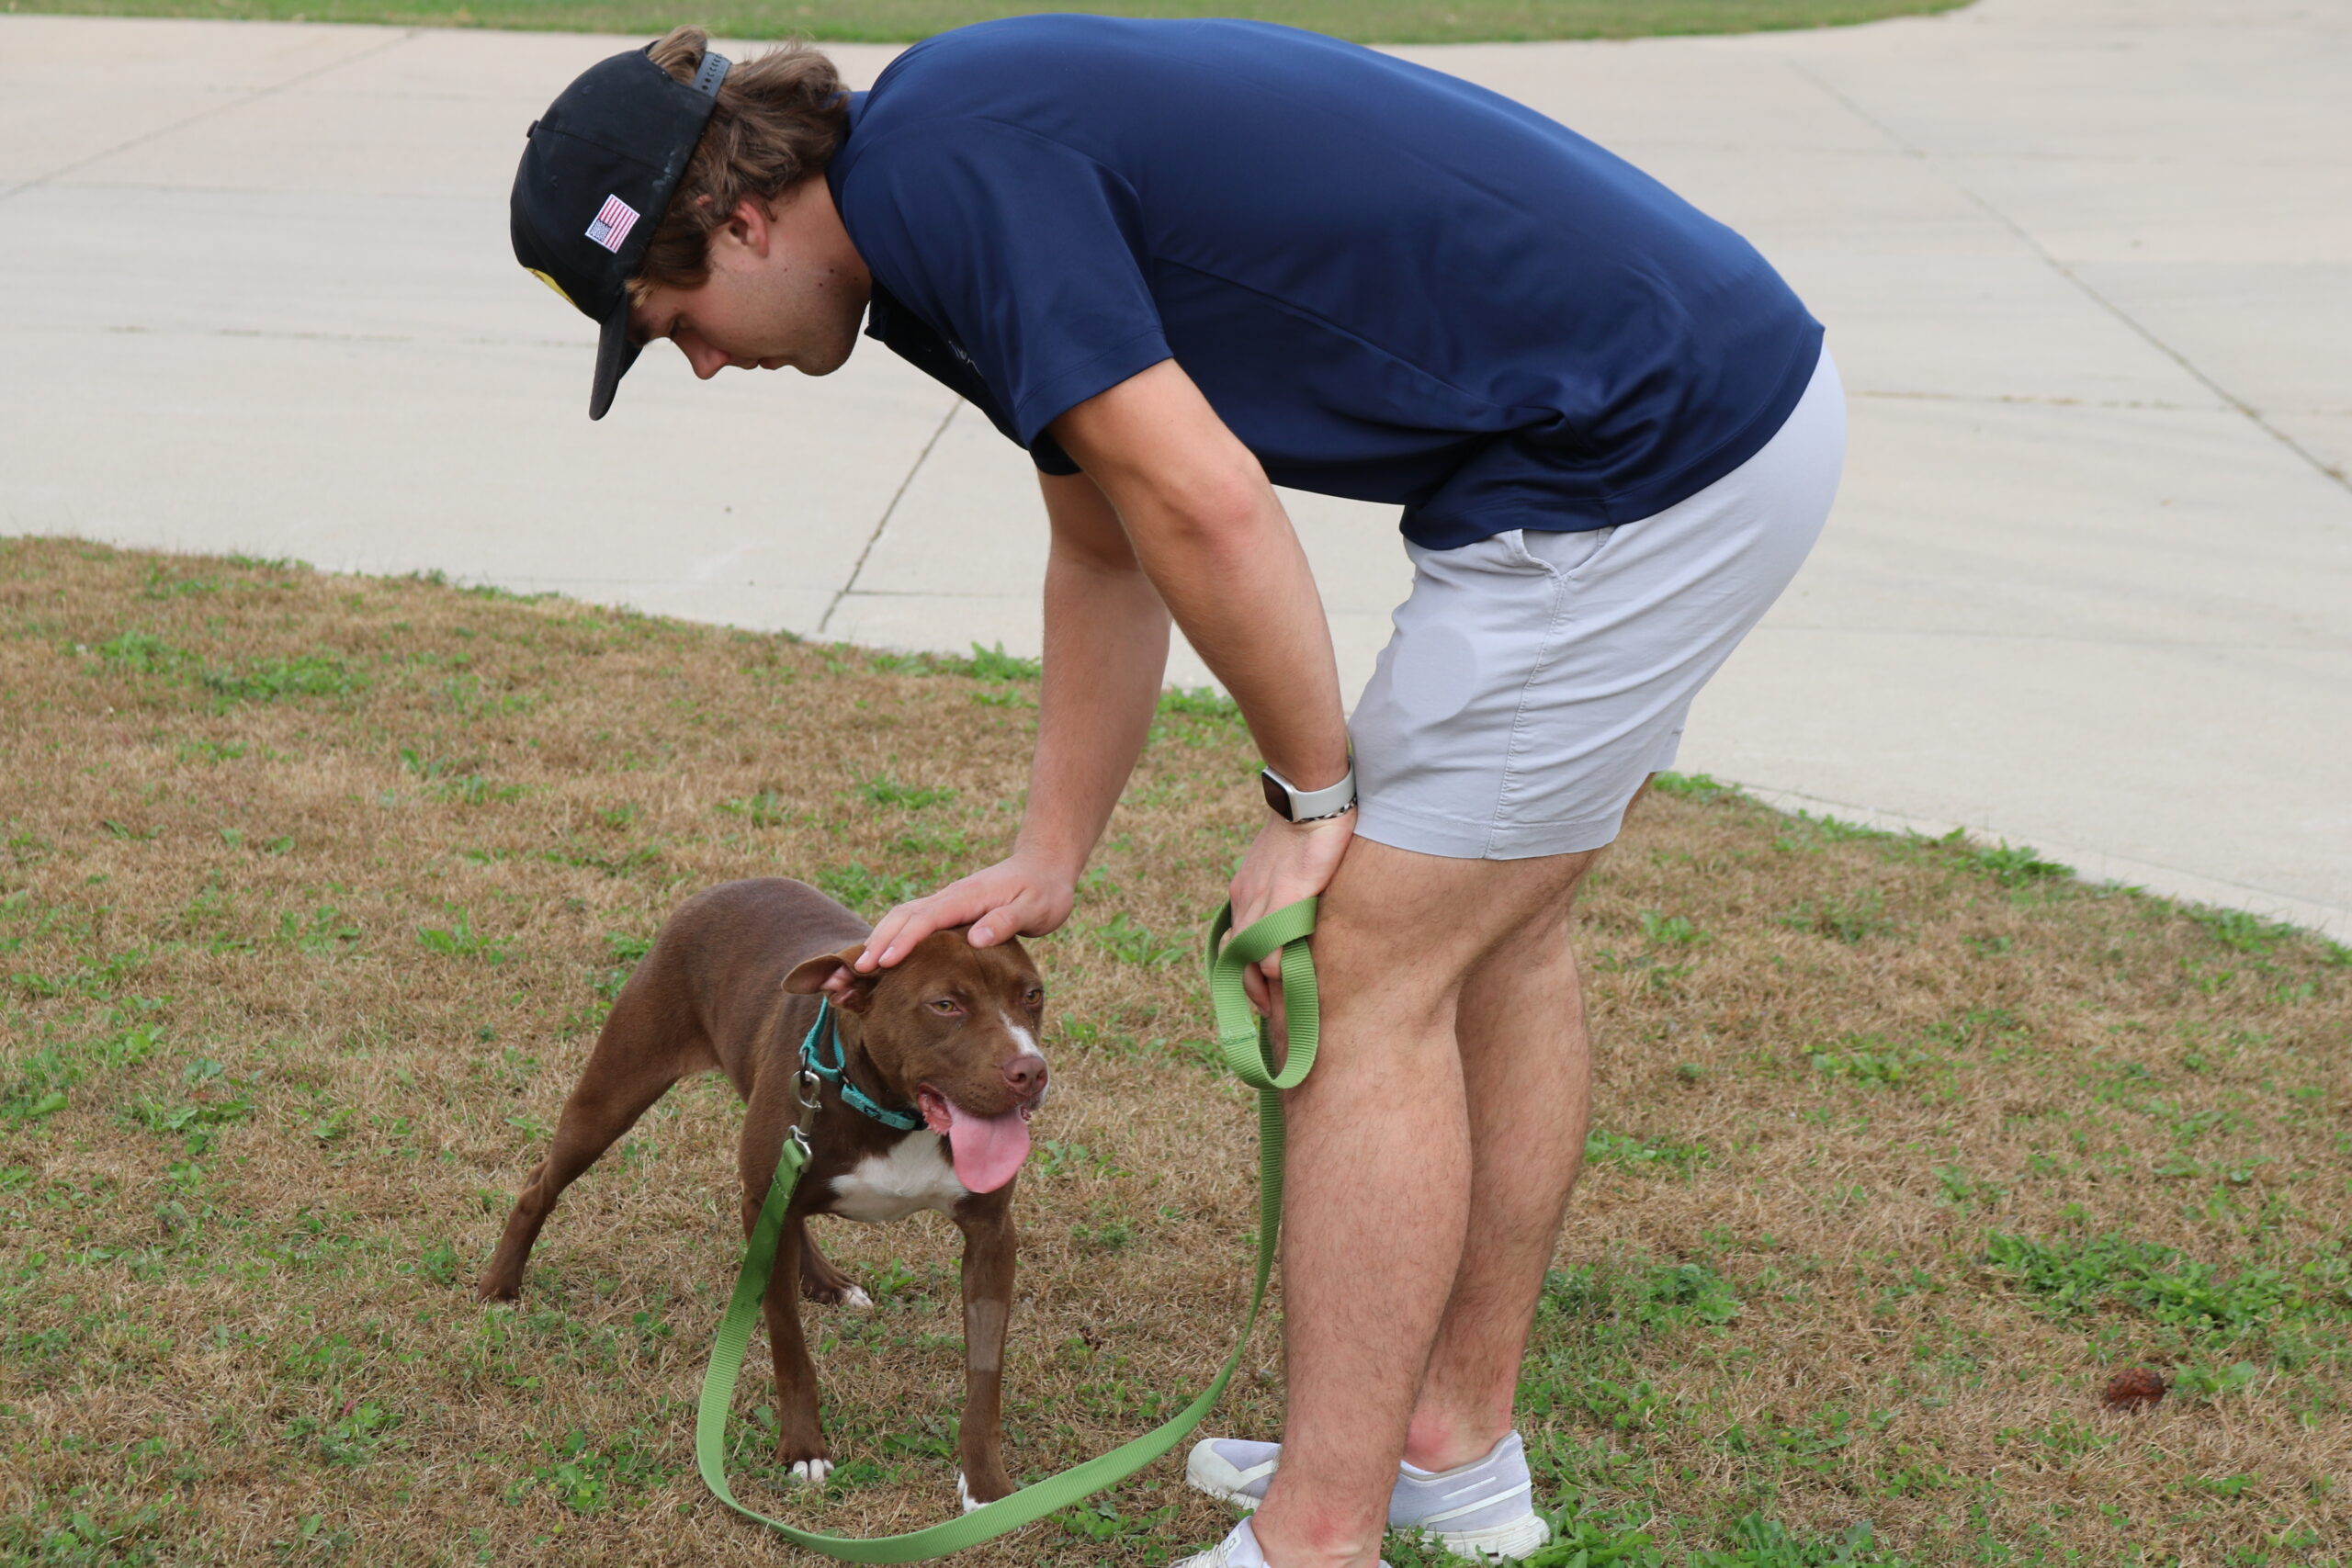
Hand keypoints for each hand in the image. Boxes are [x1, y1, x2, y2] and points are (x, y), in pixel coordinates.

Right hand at [857, 852, 1076, 972]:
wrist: (1045, 866)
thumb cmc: (1044, 890)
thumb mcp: (1035, 908)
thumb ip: (1006, 921)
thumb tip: (976, 938)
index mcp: (967, 897)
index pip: (926, 919)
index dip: (903, 941)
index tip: (883, 962)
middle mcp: (951, 897)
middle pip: (904, 915)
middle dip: (880, 940)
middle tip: (859, 969)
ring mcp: (948, 902)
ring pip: (905, 916)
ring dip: (882, 937)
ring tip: (863, 965)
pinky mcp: (950, 910)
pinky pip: (915, 921)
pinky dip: (895, 936)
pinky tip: (886, 955)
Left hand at [1229, 811, 1354, 1012]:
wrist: (1308, 795)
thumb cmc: (1305, 826)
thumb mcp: (1285, 864)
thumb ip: (1284, 891)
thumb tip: (1295, 917)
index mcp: (1245, 891)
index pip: (1237, 940)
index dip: (1245, 970)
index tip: (1259, 992)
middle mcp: (1245, 898)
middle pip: (1236, 954)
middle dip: (1247, 987)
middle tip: (1263, 1010)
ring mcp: (1262, 898)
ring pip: (1249, 953)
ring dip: (1258, 983)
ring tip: (1273, 1006)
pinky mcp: (1286, 895)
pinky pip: (1271, 942)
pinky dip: (1275, 965)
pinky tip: (1285, 977)